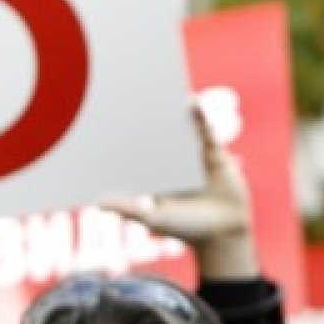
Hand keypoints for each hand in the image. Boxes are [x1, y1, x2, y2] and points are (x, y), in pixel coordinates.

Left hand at [104, 105, 258, 279]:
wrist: (224, 234)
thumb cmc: (188, 229)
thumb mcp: (154, 220)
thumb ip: (129, 210)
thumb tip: (98, 203)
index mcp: (156, 173)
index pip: (136, 149)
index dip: (122, 134)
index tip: (106, 118)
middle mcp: (174, 161)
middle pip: (157, 133)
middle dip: (145, 115)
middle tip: (129, 93)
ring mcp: (194, 156)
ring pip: (181, 129)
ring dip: (171, 109)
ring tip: (159, 88)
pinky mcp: (214, 154)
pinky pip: (206, 131)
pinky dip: (200, 116)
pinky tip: (191, 102)